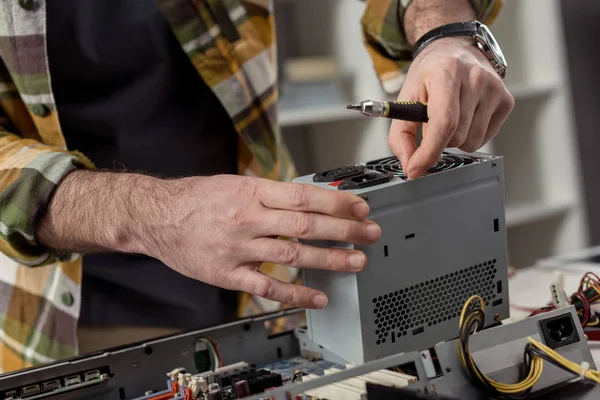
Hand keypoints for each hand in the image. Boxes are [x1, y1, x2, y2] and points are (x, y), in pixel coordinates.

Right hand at [144, 175, 380, 308]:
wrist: (155, 217)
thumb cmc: (196, 198)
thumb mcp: (234, 183)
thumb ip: (270, 193)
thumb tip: (308, 200)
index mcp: (251, 192)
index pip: (302, 196)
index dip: (335, 203)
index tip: (359, 207)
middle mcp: (247, 219)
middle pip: (304, 225)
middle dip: (343, 230)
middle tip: (369, 233)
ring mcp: (238, 249)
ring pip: (291, 256)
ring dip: (328, 260)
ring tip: (355, 261)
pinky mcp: (227, 274)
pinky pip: (266, 287)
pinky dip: (295, 293)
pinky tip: (317, 296)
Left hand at [388, 37, 514, 179]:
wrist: (455, 50)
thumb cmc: (430, 74)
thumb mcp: (406, 98)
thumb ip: (400, 134)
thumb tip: (409, 164)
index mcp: (447, 73)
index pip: (443, 123)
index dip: (428, 152)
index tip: (415, 169)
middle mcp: (475, 78)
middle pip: (456, 137)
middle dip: (439, 140)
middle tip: (433, 121)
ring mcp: (495, 89)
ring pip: (471, 142)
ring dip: (455, 139)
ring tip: (451, 116)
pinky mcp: (507, 101)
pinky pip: (484, 139)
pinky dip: (470, 135)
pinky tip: (466, 116)